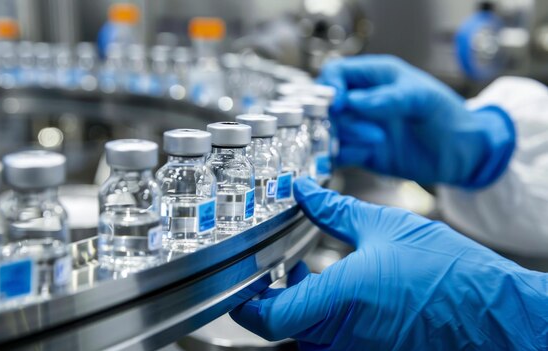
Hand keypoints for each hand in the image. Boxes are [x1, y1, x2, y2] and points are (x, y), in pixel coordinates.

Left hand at [230, 177, 547, 349]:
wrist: (496, 313)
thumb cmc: (448, 273)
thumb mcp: (384, 227)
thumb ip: (332, 210)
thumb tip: (302, 190)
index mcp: (335, 304)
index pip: (264, 317)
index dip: (245, 299)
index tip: (245, 277)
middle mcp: (341, 338)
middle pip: (284, 324)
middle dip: (278, 295)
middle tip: (285, 267)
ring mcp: (359, 350)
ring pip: (309, 333)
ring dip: (305, 305)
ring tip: (315, 272)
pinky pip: (337, 340)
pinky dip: (330, 317)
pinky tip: (347, 290)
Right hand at [318, 55, 514, 187]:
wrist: (463, 154)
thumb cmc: (448, 116)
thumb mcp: (424, 99)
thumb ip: (390, 98)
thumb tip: (354, 101)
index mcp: (376, 77)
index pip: (337, 73)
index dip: (331, 87)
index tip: (338, 104)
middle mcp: (362, 101)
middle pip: (328, 104)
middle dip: (337, 117)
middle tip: (361, 128)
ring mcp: (360, 128)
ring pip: (330, 129)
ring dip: (347, 136)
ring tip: (376, 140)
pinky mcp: (361, 152)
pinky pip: (338, 153)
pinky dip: (339, 156)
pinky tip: (359, 156)